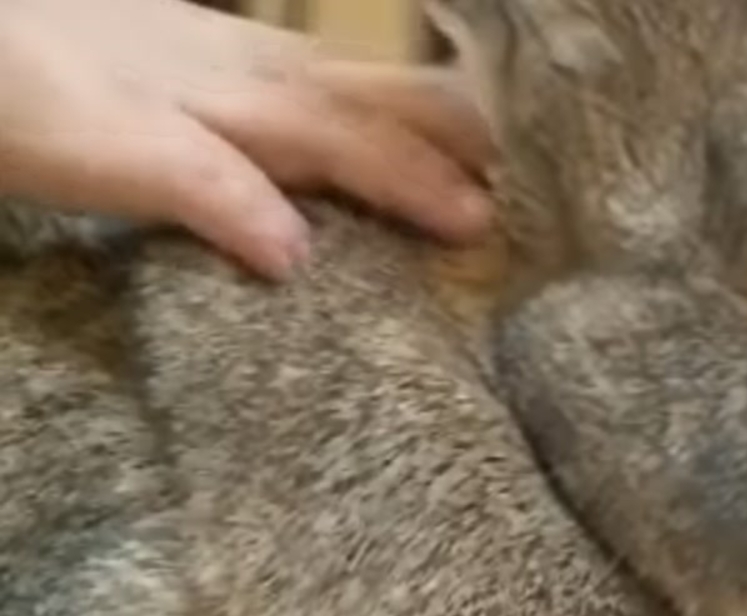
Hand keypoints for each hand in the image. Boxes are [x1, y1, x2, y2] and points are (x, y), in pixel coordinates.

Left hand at [0, 0, 493, 279]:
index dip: (419, 183)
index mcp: (236, 101)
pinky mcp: (178, 42)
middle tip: (510, 166)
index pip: (353, 142)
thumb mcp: (112, 154)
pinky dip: (339, 87)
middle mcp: (240, 68)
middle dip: (442, 127)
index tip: (485, 226)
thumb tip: (300, 254)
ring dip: (401, 104)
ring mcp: (210, 48)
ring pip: (332, 74)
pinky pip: (291, 64)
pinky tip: (327, 95)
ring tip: (458, 130)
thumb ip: (210, 192)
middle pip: (363, 94)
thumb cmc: (20, 101)